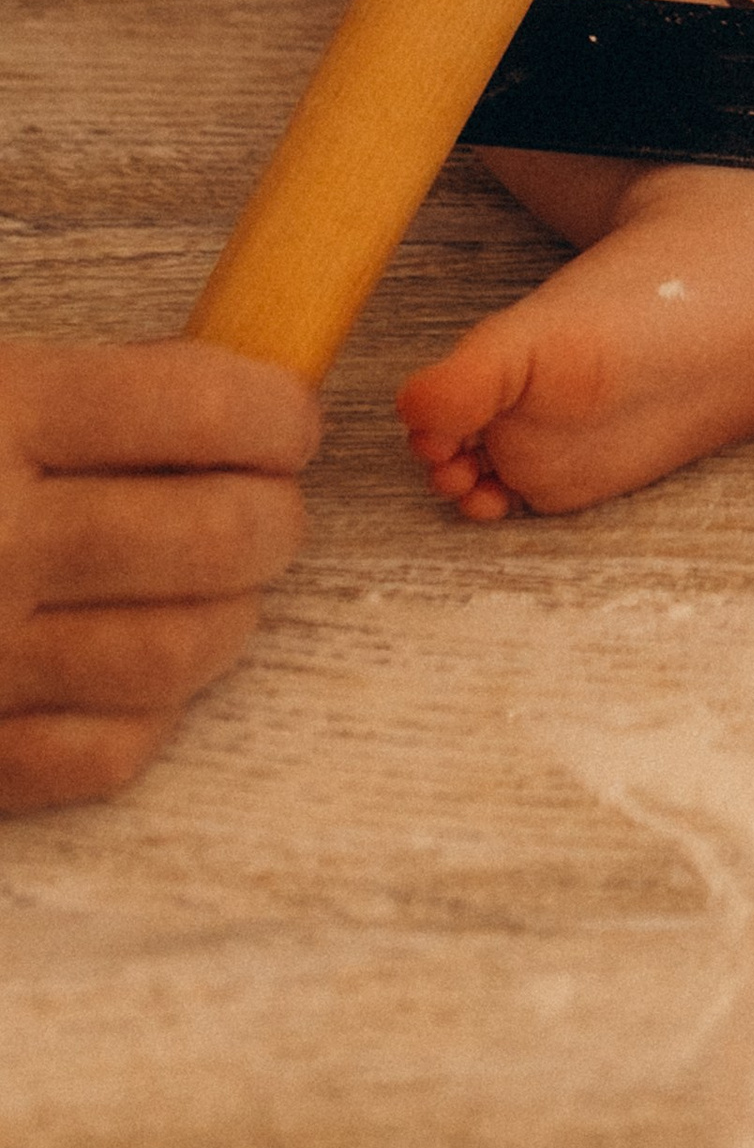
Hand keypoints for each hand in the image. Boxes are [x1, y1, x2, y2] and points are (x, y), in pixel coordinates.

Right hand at [0, 340, 318, 811]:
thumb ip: (72, 393)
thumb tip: (226, 406)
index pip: (203, 409)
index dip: (276, 412)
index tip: (286, 418)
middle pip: (217, 538)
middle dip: (273, 518)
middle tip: (267, 502)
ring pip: (181, 654)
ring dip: (230, 617)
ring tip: (219, 585)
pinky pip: (104, 754)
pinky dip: (147, 715)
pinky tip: (134, 673)